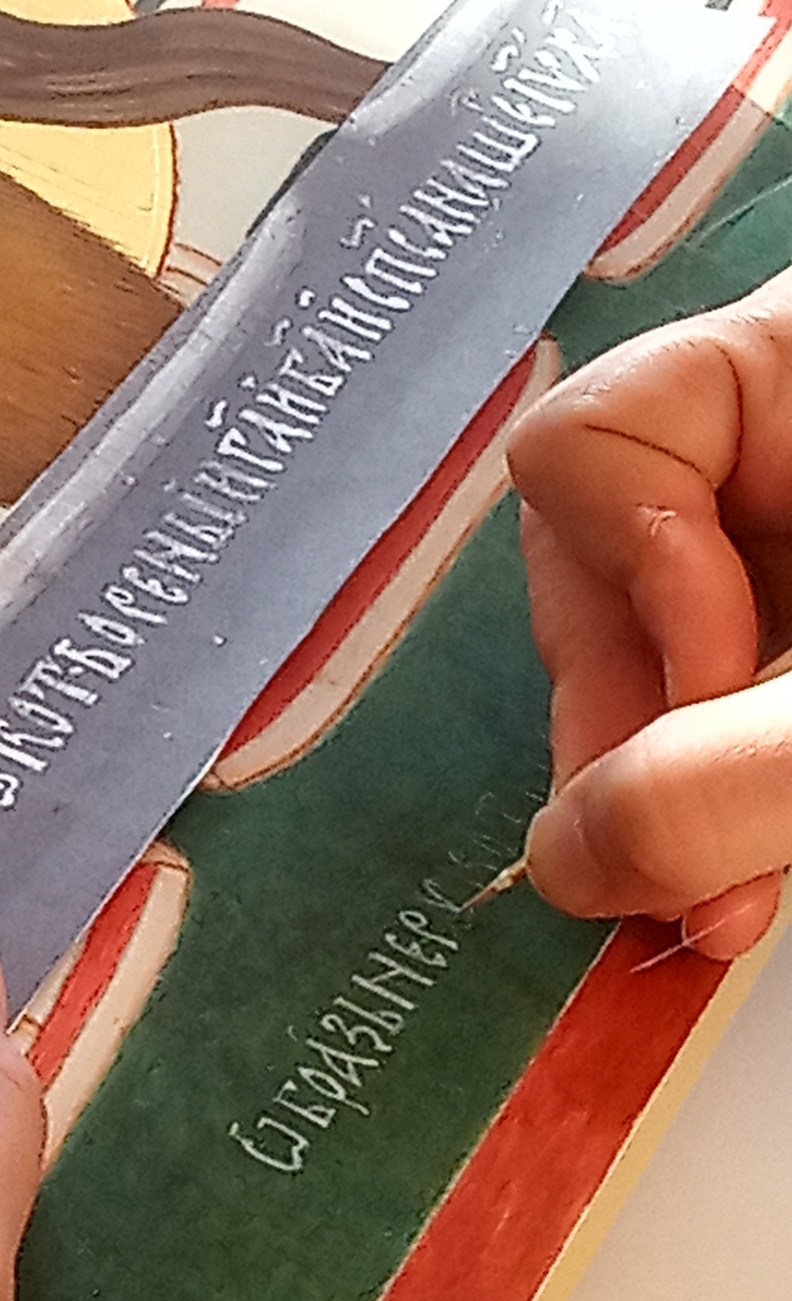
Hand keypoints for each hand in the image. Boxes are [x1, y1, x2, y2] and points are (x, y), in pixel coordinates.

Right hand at [507, 272, 791, 957]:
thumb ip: (716, 782)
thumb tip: (557, 865)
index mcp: (789, 374)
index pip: (588, 447)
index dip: (628, 585)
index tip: (730, 692)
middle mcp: (759, 450)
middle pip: (586, 573)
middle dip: (630, 734)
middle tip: (687, 870)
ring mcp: (771, 547)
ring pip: (629, 665)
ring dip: (658, 799)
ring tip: (723, 900)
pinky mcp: (783, 644)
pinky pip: (683, 721)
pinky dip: (703, 816)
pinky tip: (742, 883)